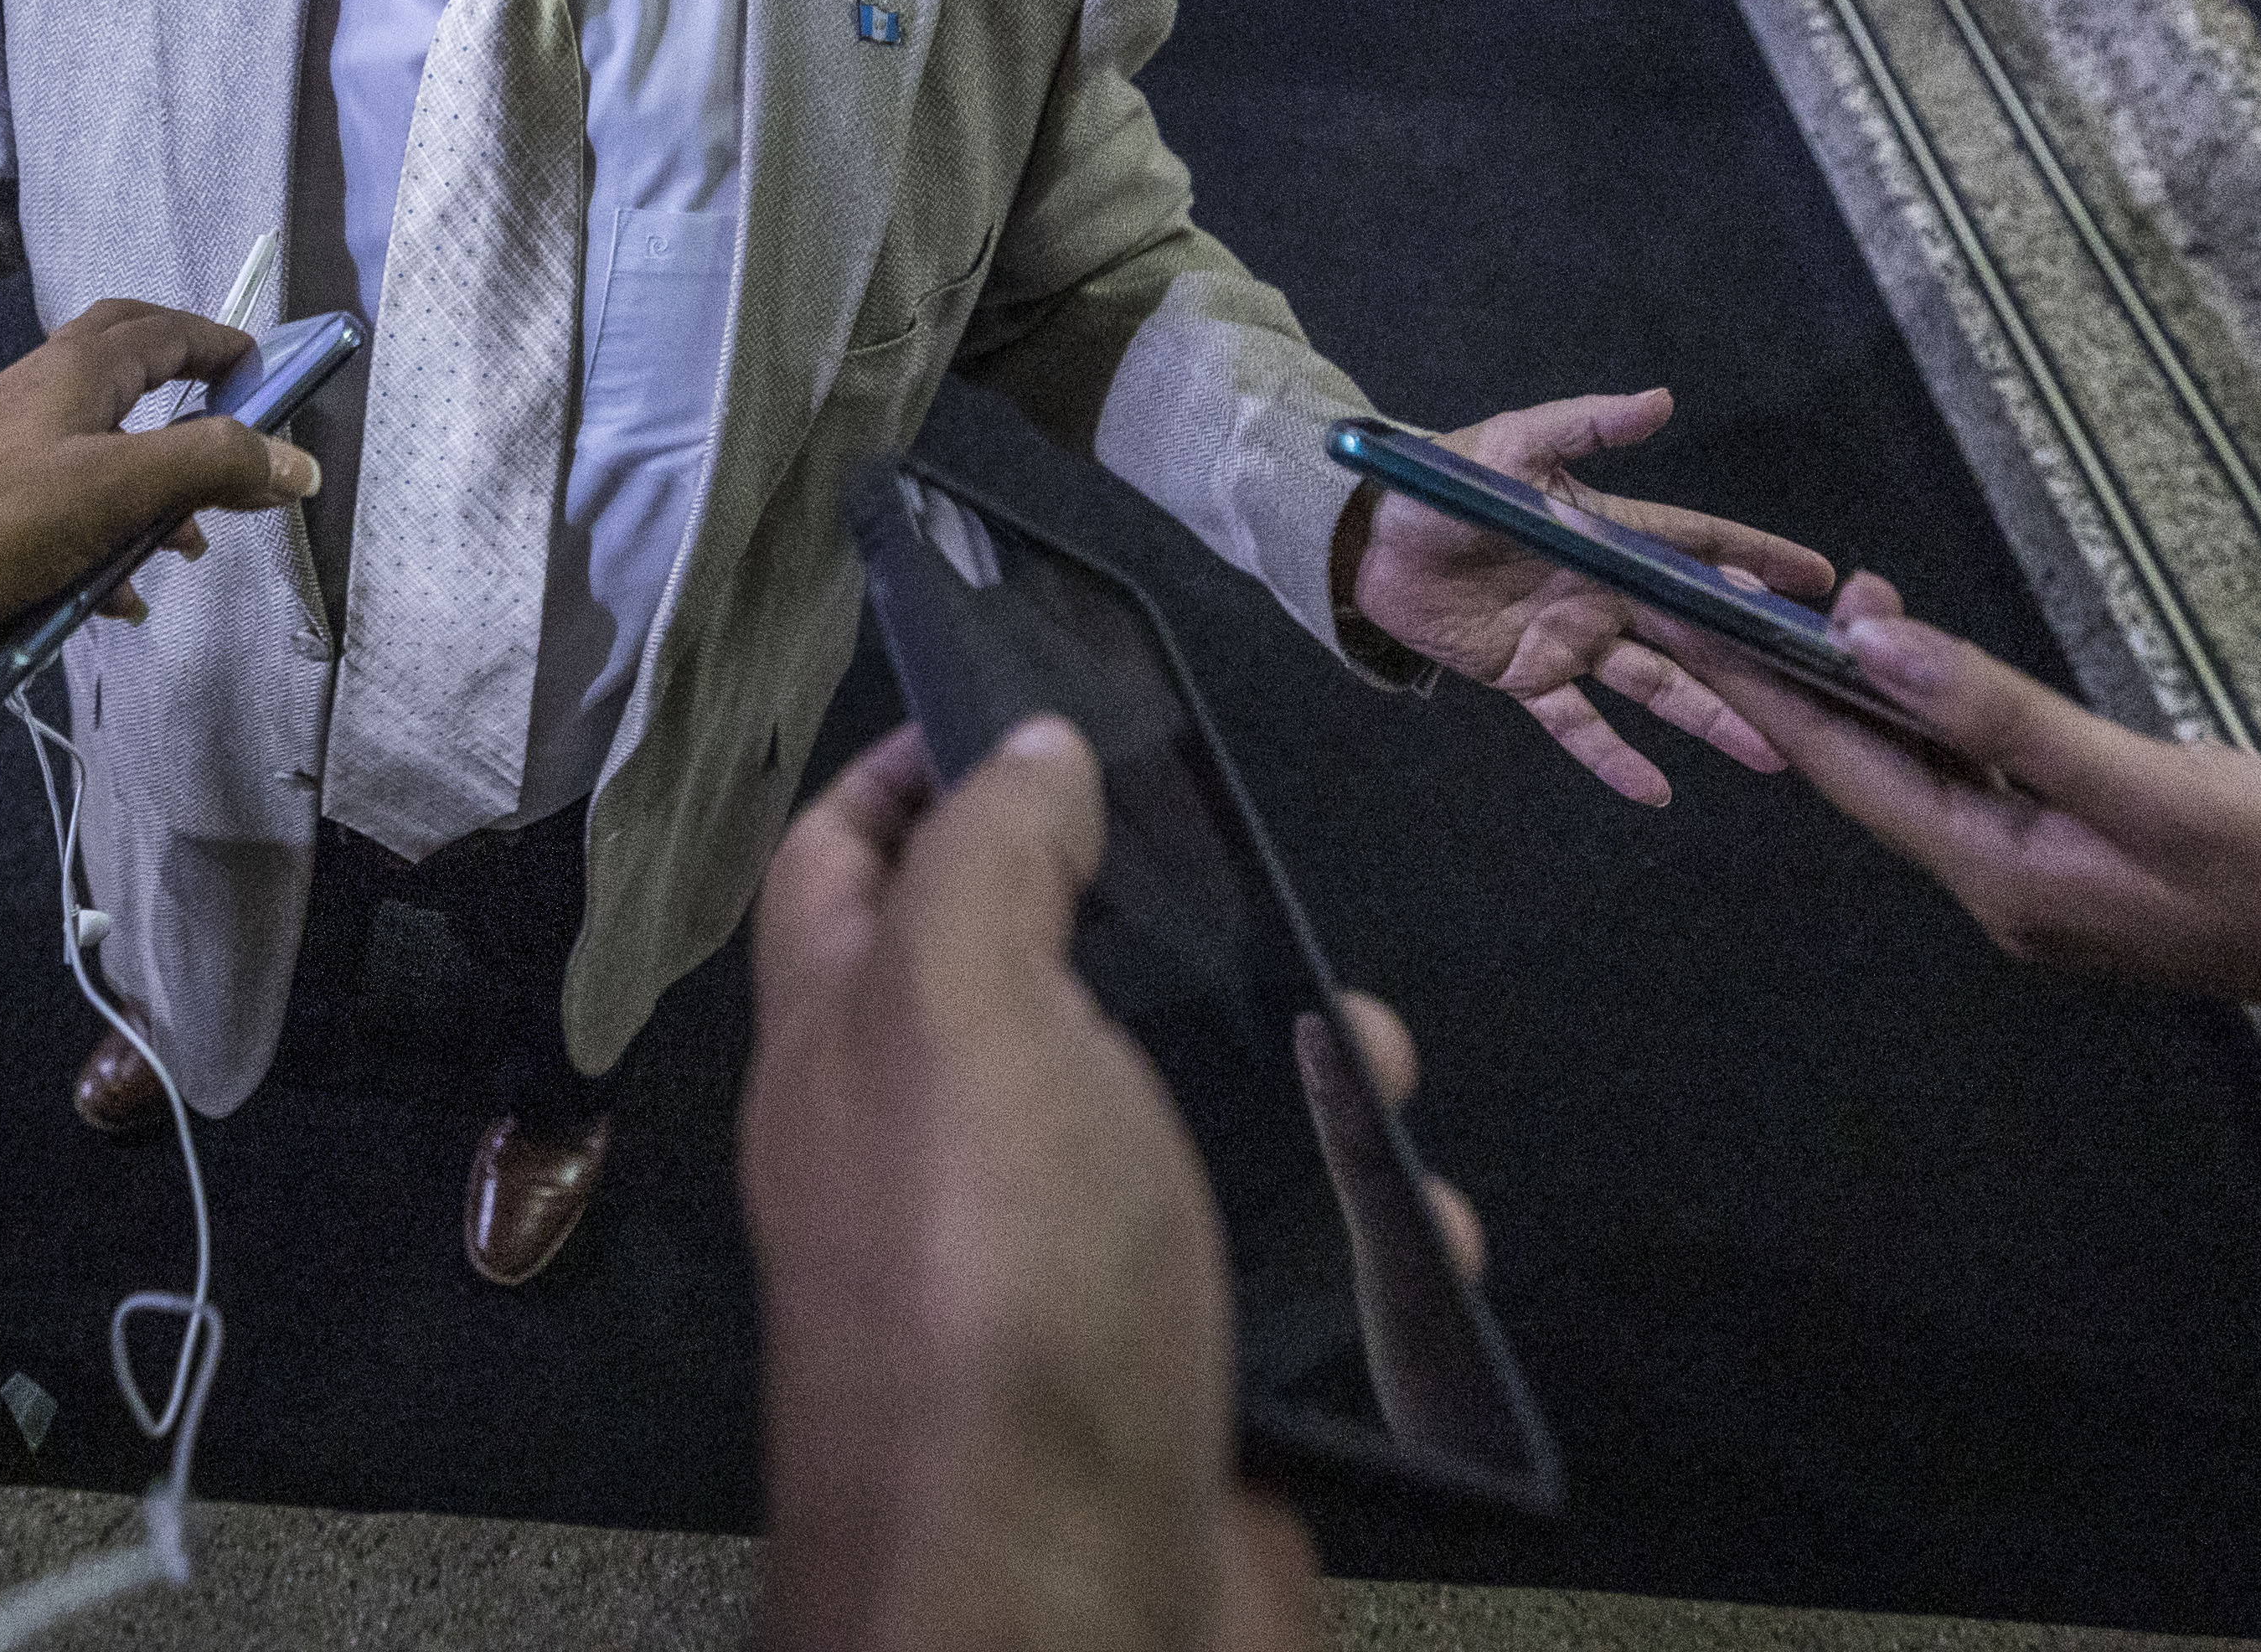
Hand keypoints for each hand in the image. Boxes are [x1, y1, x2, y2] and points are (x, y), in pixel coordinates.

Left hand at [0, 298, 313, 645]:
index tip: (270, 377)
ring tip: (188, 546)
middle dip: (188, 398)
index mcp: (81, 368)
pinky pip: (67, 504)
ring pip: (102, 446)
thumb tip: (298, 461)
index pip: (167, 329)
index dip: (223, 345)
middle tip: (231, 436)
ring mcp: (10, 443)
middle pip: (130, 367)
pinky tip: (117, 598)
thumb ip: (212, 466)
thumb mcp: (119, 488)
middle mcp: (44, 389)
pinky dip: (106, 537)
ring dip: (154, 487)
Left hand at [747, 721, 1466, 1651]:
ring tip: (1382, 1053)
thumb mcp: (964, 1011)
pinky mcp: (1177, 1388)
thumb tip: (1023, 749)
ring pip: (1181, 1131)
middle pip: (1033, 990)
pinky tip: (1419, 1216)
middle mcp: (935, 1161)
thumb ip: (989, 862)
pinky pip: (1282, 1280)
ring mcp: (1056, 1283)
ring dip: (1295, 1082)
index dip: (909, 770)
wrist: (1069, 1615)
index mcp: (848, 1059)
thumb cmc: (996, 1288)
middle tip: (1262, 879)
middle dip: (1155, 925)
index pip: (841, 869)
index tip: (1028, 701)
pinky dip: (1363, 1241)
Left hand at [1343, 388, 1836, 805]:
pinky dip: (1614, 760)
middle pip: (1696, 630)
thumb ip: (1585, 427)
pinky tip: (1656, 794)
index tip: (1821, 579)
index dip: (1759, 558)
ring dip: (1712, 718)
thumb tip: (1661, 400)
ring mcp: (1572, 639)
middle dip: (1756, 657)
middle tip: (1821, 688)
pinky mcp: (1529, 676)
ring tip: (1769, 754)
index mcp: (1609, 535)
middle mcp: (1605, 591)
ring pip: (1658, 685)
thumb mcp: (1512, 442)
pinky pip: (1578, 725)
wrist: (1367, 535)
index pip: (1700, 547)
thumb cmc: (1442, 481)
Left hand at [1638, 571, 2260, 1031]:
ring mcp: (2064, 885)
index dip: (1767, 690)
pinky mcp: (2113, 865)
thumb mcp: (2154, 786)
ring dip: (1882, 697)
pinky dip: (1957, 720)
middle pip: (1878, 776)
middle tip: (1748, 594)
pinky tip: (1946, 675)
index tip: (1694, 621)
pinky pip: (1998, 785)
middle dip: (1806, 689)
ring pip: (1938, 778)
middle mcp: (2014, 893)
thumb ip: (2007, 719)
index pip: (1850, 774)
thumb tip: (1873, 649)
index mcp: (2005, 883)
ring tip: (1835, 605)